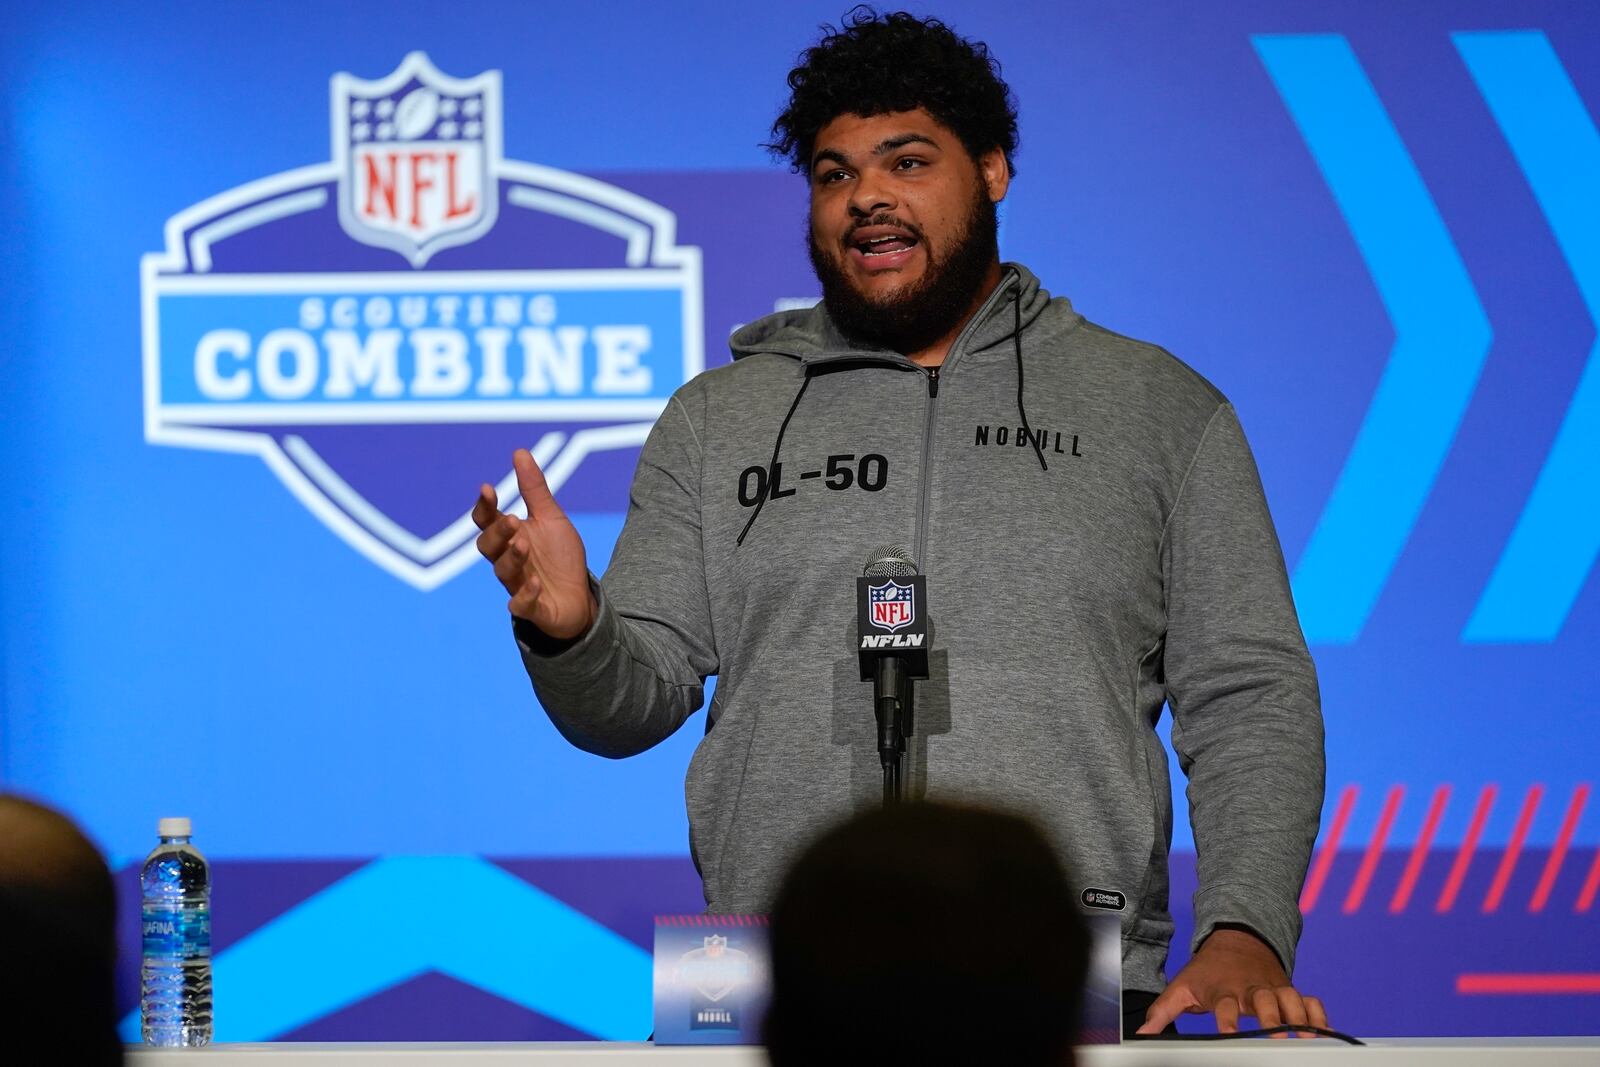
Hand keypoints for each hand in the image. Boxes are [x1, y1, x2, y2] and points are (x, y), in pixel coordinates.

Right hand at [472, 449, 596, 639]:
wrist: (579, 597)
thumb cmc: (559, 557)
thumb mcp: (550, 518)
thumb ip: (533, 489)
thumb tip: (519, 452)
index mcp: (510, 537)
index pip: (486, 520)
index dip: (484, 506)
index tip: (488, 488)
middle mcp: (508, 559)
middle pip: (487, 546)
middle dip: (498, 532)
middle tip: (513, 520)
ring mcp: (517, 584)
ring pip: (503, 572)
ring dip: (511, 558)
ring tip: (524, 545)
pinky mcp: (531, 609)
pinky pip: (520, 605)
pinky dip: (525, 594)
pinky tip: (535, 583)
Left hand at [1136, 927, 1326, 1037]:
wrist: (1236, 941)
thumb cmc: (1207, 972)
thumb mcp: (1181, 987)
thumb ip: (1163, 1011)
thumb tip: (1142, 1033)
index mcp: (1224, 989)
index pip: (1225, 1005)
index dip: (1227, 1019)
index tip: (1228, 1034)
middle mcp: (1250, 988)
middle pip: (1264, 1000)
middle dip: (1271, 1019)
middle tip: (1278, 1038)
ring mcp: (1272, 988)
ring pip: (1290, 997)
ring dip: (1300, 1016)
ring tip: (1308, 1037)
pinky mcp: (1288, 989)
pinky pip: (1308, 999)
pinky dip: (1318, 1013)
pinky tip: (1326, 1032)